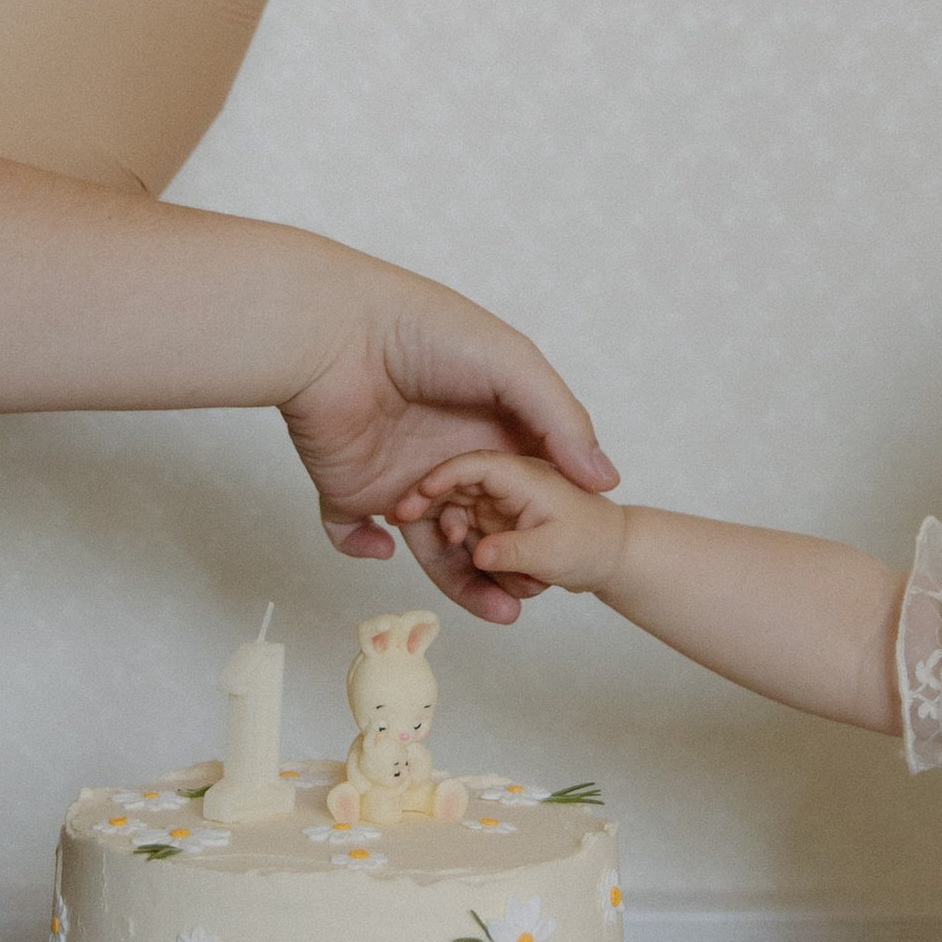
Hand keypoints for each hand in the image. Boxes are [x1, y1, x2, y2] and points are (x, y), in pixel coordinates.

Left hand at [277, 271, 617, 626]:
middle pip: (482, 526)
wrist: (335, 332)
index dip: (544, 521)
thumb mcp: (512, 363)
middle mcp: (446, 456)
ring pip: (431, 544)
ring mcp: (398, 475)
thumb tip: (605, 480)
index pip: (524, 487)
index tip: (566, 556)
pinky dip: (363, 546)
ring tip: (497, 610)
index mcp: (488, 426)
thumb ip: (560, 420)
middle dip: (508, 565)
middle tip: (531, 596)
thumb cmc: (425, 330)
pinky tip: (386, 545)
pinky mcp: (351, 486)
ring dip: (458, 579)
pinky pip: (352, 533)